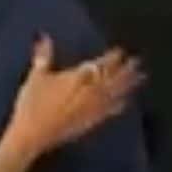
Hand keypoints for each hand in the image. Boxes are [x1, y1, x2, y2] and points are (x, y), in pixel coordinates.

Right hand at [5, 35, 144, 157]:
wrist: (32, 135)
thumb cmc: (32, 104)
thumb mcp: (35, 77)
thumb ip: (43, 56)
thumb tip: (44, 37)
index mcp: (78, 78)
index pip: (99, 65)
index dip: (111, 58)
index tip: (120, 51)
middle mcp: (89, 92)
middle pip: (112, 78)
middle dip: (126, 69)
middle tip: (138, 62)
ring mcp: (91, 109)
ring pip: (114, 94)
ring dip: (127, 85)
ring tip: (140, 78)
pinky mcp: (88, 123)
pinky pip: (107, 112)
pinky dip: (118, 105)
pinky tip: (125, 102)